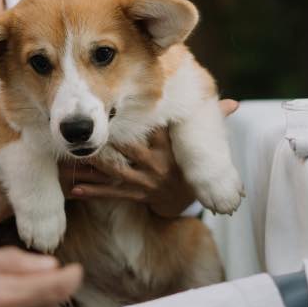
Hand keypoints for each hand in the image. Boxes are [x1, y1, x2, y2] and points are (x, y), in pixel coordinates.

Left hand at [66, 99, 239, 216]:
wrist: (185, 203)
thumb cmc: (188, 165)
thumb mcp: (199, 145)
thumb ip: (214, 122)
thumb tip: (235, 103)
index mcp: (169, 149)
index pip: (156, 130)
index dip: (142, 117)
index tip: (124, 105)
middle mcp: (156, 165)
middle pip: (130, 149)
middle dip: (110, 139)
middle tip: (89, 129)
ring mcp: (144, 183)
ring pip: (115, 172)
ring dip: (93, 166)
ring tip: (71, 158)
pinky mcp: (135, 196)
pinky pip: (111, 194)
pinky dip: (92, 192)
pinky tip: (74, 188)